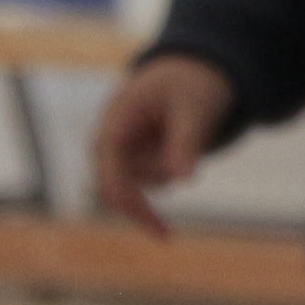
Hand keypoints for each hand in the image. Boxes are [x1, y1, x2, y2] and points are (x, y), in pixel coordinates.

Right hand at [94, 53, 236, 235]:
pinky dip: (165, 177)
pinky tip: (183, 153)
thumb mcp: (195, 110)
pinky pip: (145, 178)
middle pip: (110, 183)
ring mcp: (121, 144)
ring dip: (162, 179)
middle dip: (139, 205)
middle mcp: (112, 133)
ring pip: (134, 183)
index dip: (125, 196)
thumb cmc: (193, 84)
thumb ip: (186, 144)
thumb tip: (182, 182)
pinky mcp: (135, 153)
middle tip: (165, 235)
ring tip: (190, 143)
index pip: (109, 164)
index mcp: (118, 117)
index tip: (150, 224)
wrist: (194, 68)